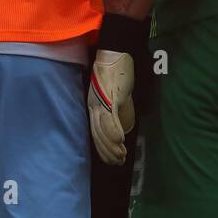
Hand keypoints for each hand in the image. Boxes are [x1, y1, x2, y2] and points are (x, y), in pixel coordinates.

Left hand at [86, 13, 149, 165]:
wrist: (115, 55)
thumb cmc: (117, 73)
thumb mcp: (117, 96)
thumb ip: (119, 112)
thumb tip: (124, 128)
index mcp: (93, 106)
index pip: (96, 133)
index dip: (103, 148)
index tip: (111, 160)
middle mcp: (93, 106)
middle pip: (97, 134)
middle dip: (107, 151)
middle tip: (117, 163)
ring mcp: (100, 102)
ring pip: (103, 130)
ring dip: (112, 145)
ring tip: (121, 156)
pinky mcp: (109, 97)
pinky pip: (110, 118)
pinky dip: (114, 131)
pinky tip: (120, 141)